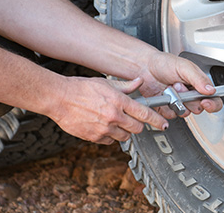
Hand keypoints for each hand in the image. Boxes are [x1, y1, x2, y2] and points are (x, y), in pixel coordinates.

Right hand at [48, 76, 169, 144]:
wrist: (59, 98)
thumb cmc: (81, 88)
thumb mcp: (106, 83)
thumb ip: (126, 86)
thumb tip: (139, 83)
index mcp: (119, 101)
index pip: (145, 114)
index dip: (157, 120)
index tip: (163, 124)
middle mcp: (113, 116)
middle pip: (138, 128)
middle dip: (139, 125)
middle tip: (135, 120)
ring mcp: (104, 128)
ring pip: (125, 137)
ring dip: (125, 131)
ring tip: (117, 122)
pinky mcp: (94, 137)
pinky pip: (110, 141)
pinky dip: (111, 136)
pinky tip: (105, 126)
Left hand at [129, 50, 222, 118]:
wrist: (144, 66)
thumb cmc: (164, 63)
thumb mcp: (184, 67)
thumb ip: (199, 78)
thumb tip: (211, 89)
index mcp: (199, 85)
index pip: (213, 100)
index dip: (212, 104)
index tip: (205, 102)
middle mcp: (190, 96)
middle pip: (198, 108)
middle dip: (188, 99)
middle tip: (179, 86)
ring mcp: (178, 103)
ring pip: (184, 113)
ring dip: (176, 101)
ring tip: (169, 88)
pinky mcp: (166, 109)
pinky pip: (170, 115)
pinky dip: (165, 106)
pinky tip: (162, 95)